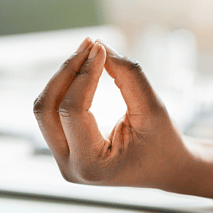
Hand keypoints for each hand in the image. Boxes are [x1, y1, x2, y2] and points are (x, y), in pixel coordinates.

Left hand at [33, 38, 195, 188]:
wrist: (167, 168)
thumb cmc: (163, 142)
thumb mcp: (152, 108)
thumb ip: (128, 75)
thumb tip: (98, 46)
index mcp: (90, 165)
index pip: (72, 110)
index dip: (84, 74)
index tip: (101, 49)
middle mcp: (69, 166)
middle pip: (46, 109)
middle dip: (66, 72)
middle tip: (90, 44)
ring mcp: (63, 159)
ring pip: (45, 108)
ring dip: (63, 76)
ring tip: (87, 51)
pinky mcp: (64, 148)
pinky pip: (53, 111)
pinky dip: (66, 86)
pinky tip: (84, 67)